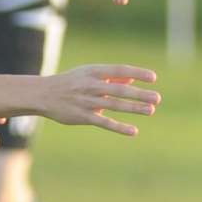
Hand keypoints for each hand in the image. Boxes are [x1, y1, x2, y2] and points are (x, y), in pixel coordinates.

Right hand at [39, 64, 159, 135]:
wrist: (43, 94)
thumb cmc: (70, 83)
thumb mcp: (88, 74)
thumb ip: (110, 77)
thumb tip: (132, 80)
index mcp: (94, 72)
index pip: (119, 70)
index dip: (136, 73)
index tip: (153, 77)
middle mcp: (92, 85)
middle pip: (119, 89)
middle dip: (139, 94)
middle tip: (157, 98)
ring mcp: (87, 101)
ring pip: (114, 105)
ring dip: (133, 108)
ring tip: (150, 110)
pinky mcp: (83, 117)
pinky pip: (104, 122)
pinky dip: (119, 127)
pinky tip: (133, 131)